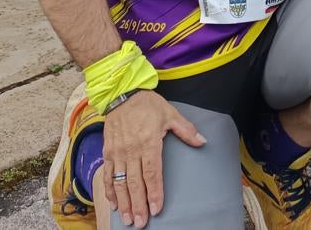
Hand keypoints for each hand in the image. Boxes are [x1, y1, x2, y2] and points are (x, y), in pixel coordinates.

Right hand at [102, 90, 205, 227]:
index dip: (154, 192)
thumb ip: (186, 130)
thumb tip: (202, 141)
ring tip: (127, 219)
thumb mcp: (170, 114)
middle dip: (138, 205)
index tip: (156, 209)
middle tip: (141, 223)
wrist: (122, 94)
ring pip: (119, 183)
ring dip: (123, 203)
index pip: (152, 173)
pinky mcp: (108, 152)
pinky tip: (114, 204)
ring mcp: (118, 152)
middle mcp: (131, 150)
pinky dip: (109, 191)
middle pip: (135, 183)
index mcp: (149, 142)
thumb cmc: (148, 105)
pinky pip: (108, 175)